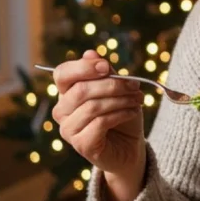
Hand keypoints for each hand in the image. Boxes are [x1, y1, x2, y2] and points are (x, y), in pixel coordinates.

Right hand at [51, 50, 145, 200]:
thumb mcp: (116, 90)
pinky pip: (100, 123)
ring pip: (92, 107)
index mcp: (66, 93)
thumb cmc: (120, 115)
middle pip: (81, 90)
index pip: (62, 74)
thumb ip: (104, 74)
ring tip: (138, 100)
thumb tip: (90, 53)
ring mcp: (68, 130)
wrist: (129, 147)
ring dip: (120, 100)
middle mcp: (62, 111)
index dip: (83, 67)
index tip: (106, 66)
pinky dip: (120, 114)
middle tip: (135, 86)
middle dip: (112, 85)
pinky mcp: (81, 144)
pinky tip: (132, 112)